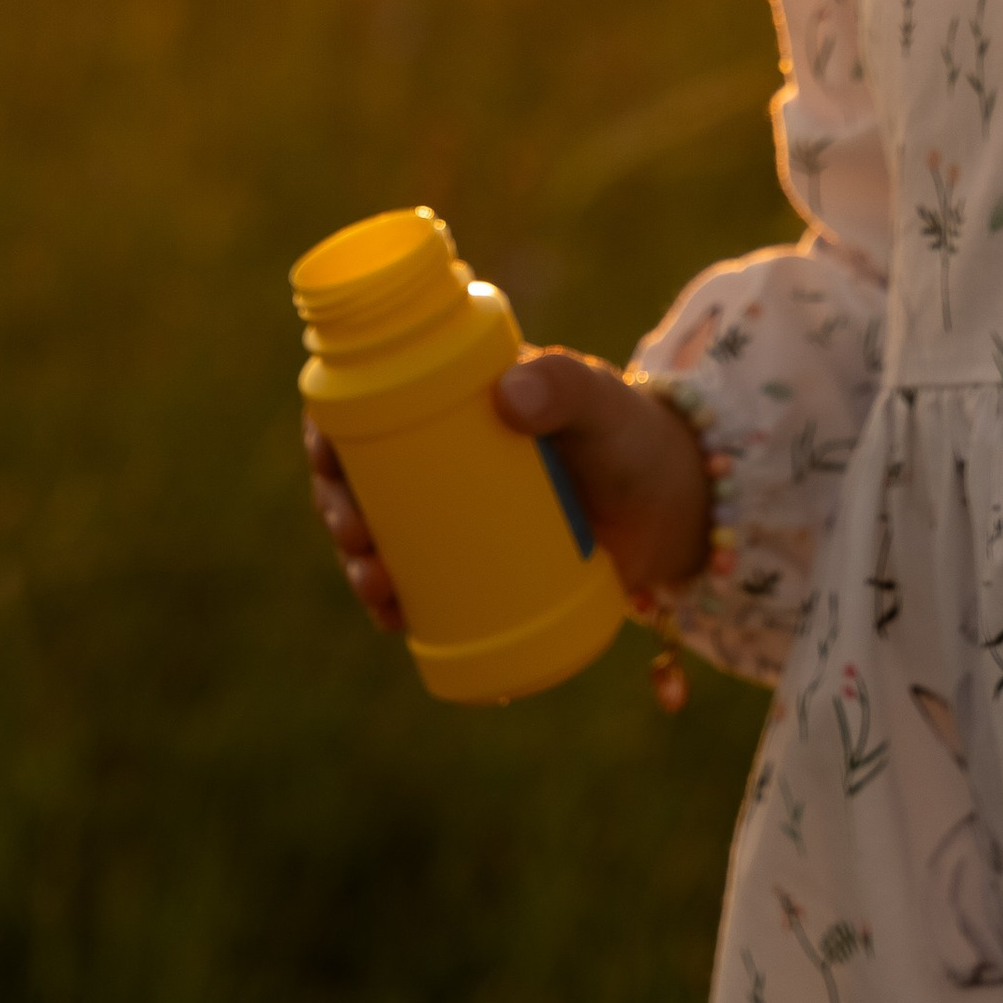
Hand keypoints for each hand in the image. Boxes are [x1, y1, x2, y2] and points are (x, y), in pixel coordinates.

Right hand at [303, 348, 711, 632]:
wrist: (677, 509)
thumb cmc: (633, 437)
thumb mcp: (599, 405)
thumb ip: (565, 386)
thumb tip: (506, 393)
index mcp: (460, 398)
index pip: (373, 400)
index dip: (330, 425)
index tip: (325, 453)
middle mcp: (448, 455)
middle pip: (364, 476)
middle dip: (339, 506)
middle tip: (355, 535)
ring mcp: (462, 513)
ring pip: (384, 533)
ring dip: (359, 560)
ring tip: (376, 585)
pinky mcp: (481, 563)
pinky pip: (420, 581)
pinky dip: (396, 600)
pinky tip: (391, 617)